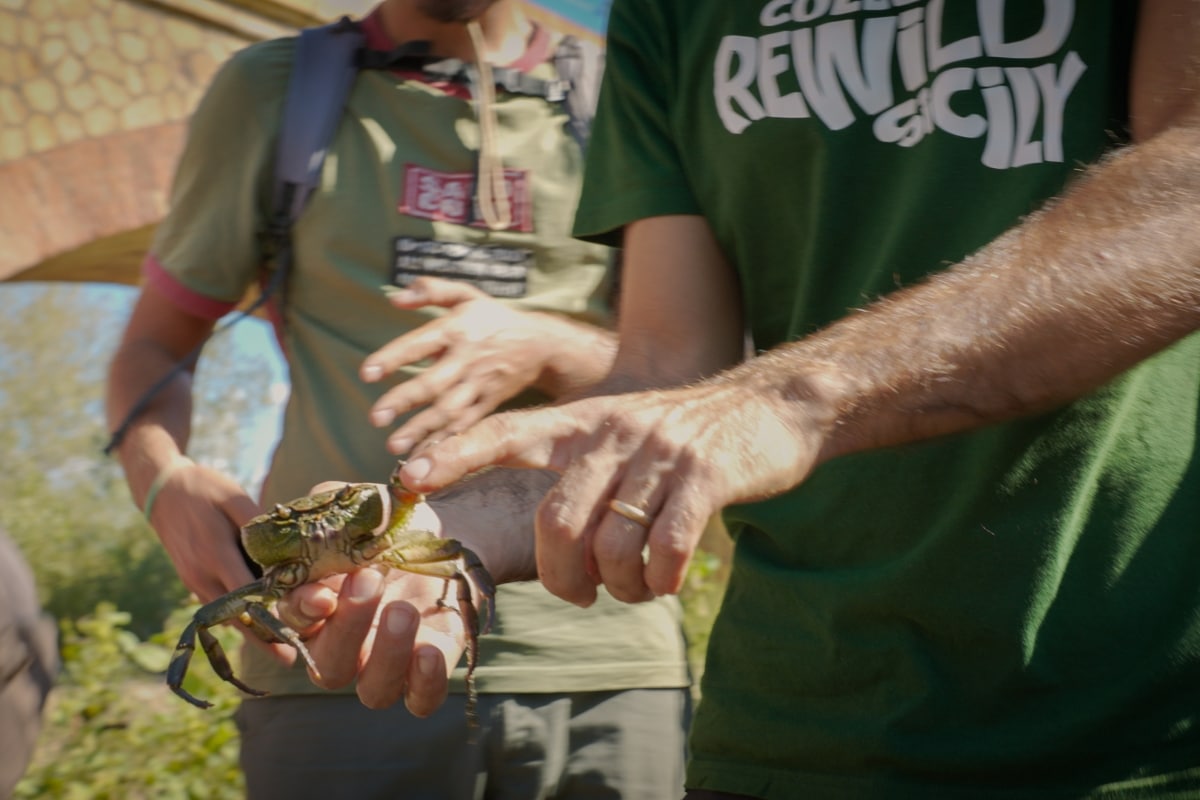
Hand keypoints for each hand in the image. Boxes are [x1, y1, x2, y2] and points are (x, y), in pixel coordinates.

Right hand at [145, 463, 295, 664]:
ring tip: (278, 647)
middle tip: (288, 660)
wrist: (161, 489)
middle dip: (260, 639)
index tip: (289, 640)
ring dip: (248, 631)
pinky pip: (216, 605)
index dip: (267, 619)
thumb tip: (283, 549)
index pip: (244, 596)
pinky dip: (235, 616)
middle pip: (234, 616)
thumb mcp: (234, 497)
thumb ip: (257, 524)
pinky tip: (256, 623)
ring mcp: (193, 580)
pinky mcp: (191, 580)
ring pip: (223, 615)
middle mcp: (201, 574)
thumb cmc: (203, 489)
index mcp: (215, 553)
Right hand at [274, 483, 470, 712]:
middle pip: (328, 666)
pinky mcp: (430, 670)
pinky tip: (429, 652)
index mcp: (317, 608)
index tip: (321, 592)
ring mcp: (389, 662)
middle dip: (347, 626)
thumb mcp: (358, 505)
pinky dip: (424, 684)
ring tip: (403, 609)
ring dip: (386, 654)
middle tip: (369, 579)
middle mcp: (347, 644)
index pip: (293, 624)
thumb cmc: (392, 522)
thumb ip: (328, 509)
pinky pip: (421, 700)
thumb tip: (315, 518)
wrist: (449, 533)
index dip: (301, 613)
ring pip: (374, 689)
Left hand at [362, 277, 565, 454]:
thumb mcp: (466, 295)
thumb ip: (431, 290)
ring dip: (421, 428)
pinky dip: (445, 439)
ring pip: (448, 409)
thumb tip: (394, 298)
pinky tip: (422, 453)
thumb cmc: (492, 318)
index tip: (367, 373)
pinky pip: (465, 424)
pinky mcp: (488, 402)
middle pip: (433, 383)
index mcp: (457, 329)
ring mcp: (478, 384)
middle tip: (375, 418)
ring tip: (394, 445)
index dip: (395, 357)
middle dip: (404, 401)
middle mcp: (466, 359)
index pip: (421, 343)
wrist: (539, 343)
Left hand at [398, 380, 819, 605]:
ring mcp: (658, 453)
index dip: (455, 452)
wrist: (771, 407)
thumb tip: (550, 551)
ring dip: (620, 587)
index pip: (506, 431)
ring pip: (609, 545)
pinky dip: (660, 579)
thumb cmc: (686, 438)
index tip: (408, 476)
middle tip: (580, 595)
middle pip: (554, 522)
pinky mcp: (703, 476)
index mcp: (583, 421)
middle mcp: (612, 432)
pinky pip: (664, 548)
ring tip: (638, 587)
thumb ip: (581, 476)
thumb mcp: (623, 435)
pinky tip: (668, 580)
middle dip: (561, 578)